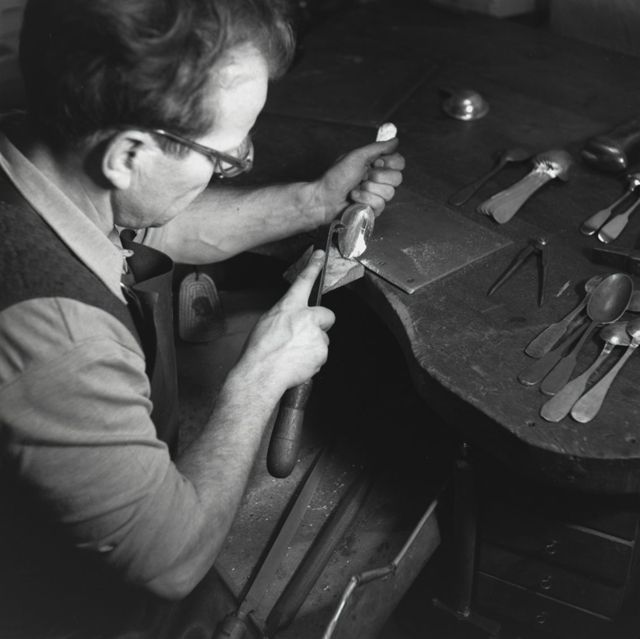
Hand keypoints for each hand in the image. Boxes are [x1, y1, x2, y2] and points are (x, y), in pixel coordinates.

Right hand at [237, 250, 335, 394]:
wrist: (262, 373)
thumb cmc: (259, 350)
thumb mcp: (266, 322)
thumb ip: (284, 315)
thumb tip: (291, 318)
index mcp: (290, 307)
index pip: (304, 281)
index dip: (314, 266)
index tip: (320, 256)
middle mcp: (307, 318)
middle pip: (327, 315)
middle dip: (321, 324)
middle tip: (306, 335)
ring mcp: (317, 335)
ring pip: (323, 338)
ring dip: (313, 345)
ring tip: (294, 354)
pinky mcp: (322, 352)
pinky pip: (321, 355)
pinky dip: (313, 359)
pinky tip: (298, 363)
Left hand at [312, 138, 404, 224]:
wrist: (325, 198)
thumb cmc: (336, 176)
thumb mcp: (357, 156)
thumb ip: (378, 148)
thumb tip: (395, 140)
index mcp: (376, 165)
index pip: (399, 163)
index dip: (390, 163)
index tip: (376, 163)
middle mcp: (379, 180)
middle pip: (397, 179)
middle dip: (378, 177)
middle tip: (363, 177)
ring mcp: (376, 195)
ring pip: (389, 193)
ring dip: (368, 190)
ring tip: (355, 189)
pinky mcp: (373, 209)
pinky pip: (380, 205)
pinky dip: (365, 200)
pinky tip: (354, 199)